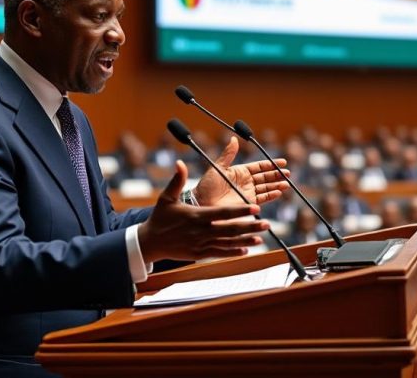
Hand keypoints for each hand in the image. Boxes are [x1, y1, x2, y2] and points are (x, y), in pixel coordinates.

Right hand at [137, 160, 268, 261]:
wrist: (150, 242)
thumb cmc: (160, 218)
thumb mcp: (166, 197)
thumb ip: (177, 180)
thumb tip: (180, 162)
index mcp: (196, 216)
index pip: (223, 213)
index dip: (240, 211)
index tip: (255, 207)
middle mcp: (201, 231)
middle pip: (230, 230)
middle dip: (249, 227)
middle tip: (266, 223)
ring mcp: (201, 244)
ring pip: (228, 243)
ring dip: (246, 240)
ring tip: (261, 238)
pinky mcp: (199, 254)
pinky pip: (220, 253)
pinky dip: (233, 252)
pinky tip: (246, 250)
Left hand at [193, 137, 289, 206]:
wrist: (201, 203)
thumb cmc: (206, 185)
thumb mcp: (217, 167)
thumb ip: (228, 154)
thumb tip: (233, 138)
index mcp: (240, 171)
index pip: (259, 166)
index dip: (271, 165)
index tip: (283, 162)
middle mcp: (246, 182)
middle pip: (265, 177)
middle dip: (277, 175)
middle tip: (288, 173)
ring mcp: (247, 193)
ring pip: (266, 188)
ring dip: (276, 185)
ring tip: (286, 184)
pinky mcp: (247, 204)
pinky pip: (262, 199)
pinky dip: (271, 195)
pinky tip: (278, 192)